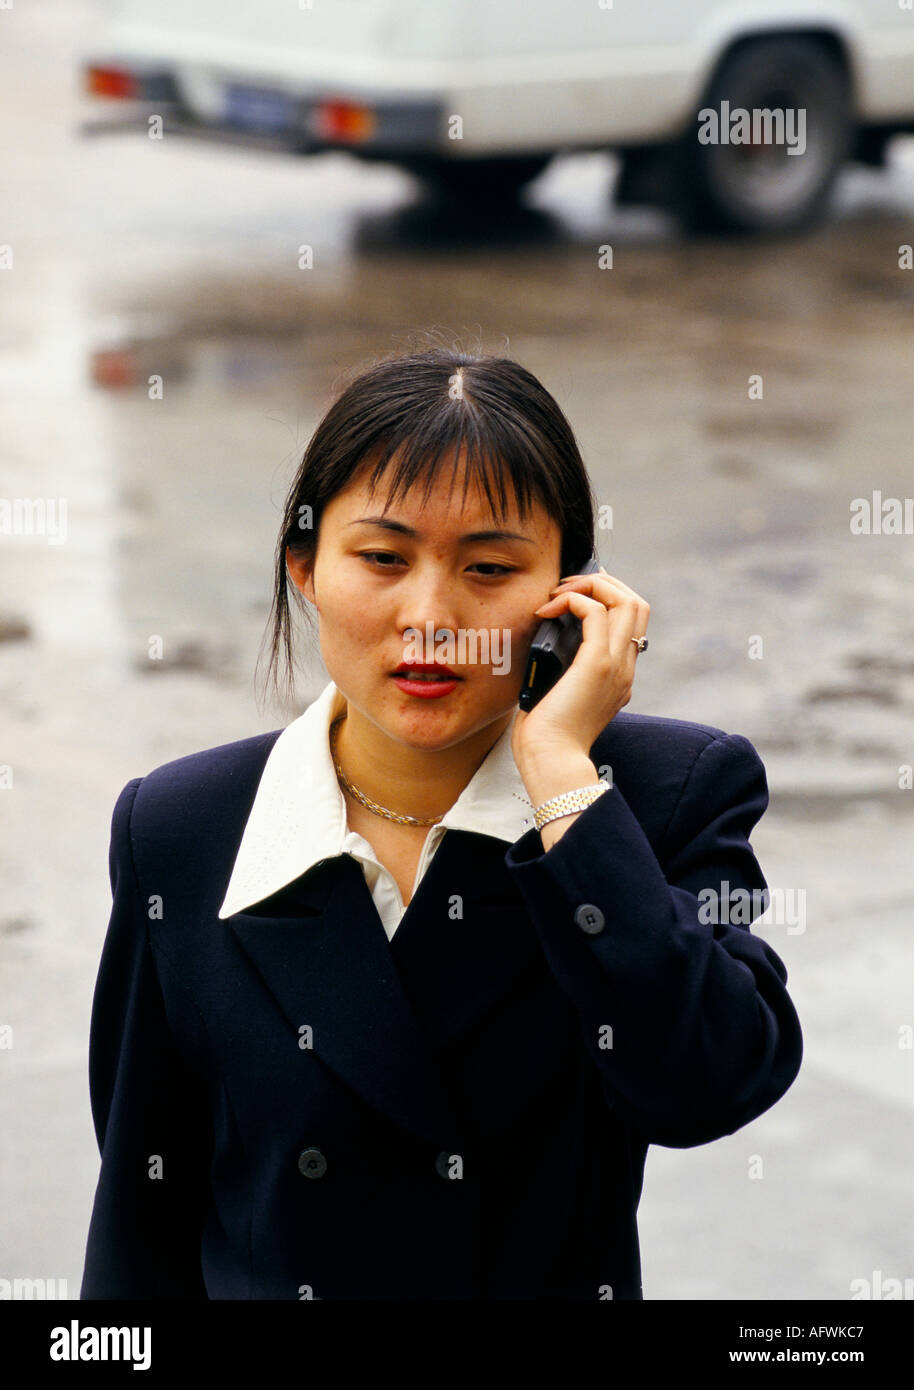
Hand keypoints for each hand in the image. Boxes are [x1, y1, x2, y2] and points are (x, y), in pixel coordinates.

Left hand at [511, 566, 649, 775]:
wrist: (551, 761)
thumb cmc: (546, 738)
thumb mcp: (558, 696)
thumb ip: (561, 672)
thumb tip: (541, 649)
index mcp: (618, 676)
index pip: (631, 622)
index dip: (607, 597)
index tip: (574, 593)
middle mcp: (624, 668)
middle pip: (636, 603)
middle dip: (602, 582)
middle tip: (565, 587)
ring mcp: (615, 665)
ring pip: (626, 600)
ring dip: (591, 584)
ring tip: (558, 592)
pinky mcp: (597, 664)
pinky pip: (595, 612)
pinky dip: (572, 600)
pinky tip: (548, 609)